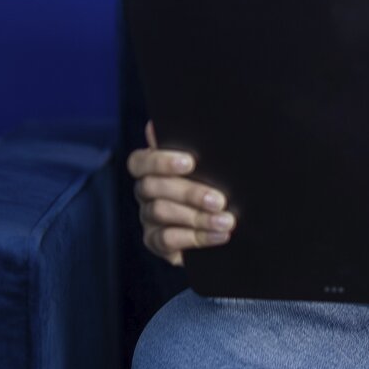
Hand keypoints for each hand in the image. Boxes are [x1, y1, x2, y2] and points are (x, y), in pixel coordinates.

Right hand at [126, 122, 234, 265]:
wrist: (228, 226)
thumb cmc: (214, 185)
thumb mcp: (209, 166)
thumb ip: (191, 147)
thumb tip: (155, 127)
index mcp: (151, 168)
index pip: (140, 162)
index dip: (160, 161)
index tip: (190, 162)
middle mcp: (145, 192)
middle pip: (152, 188)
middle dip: (190, 193)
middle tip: (219, 200)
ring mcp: (148, 218)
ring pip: (161, 212)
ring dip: (198, 217)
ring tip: (226, 221)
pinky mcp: (155, 242)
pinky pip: (167, 239)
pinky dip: (196, 237)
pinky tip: (218, 235)